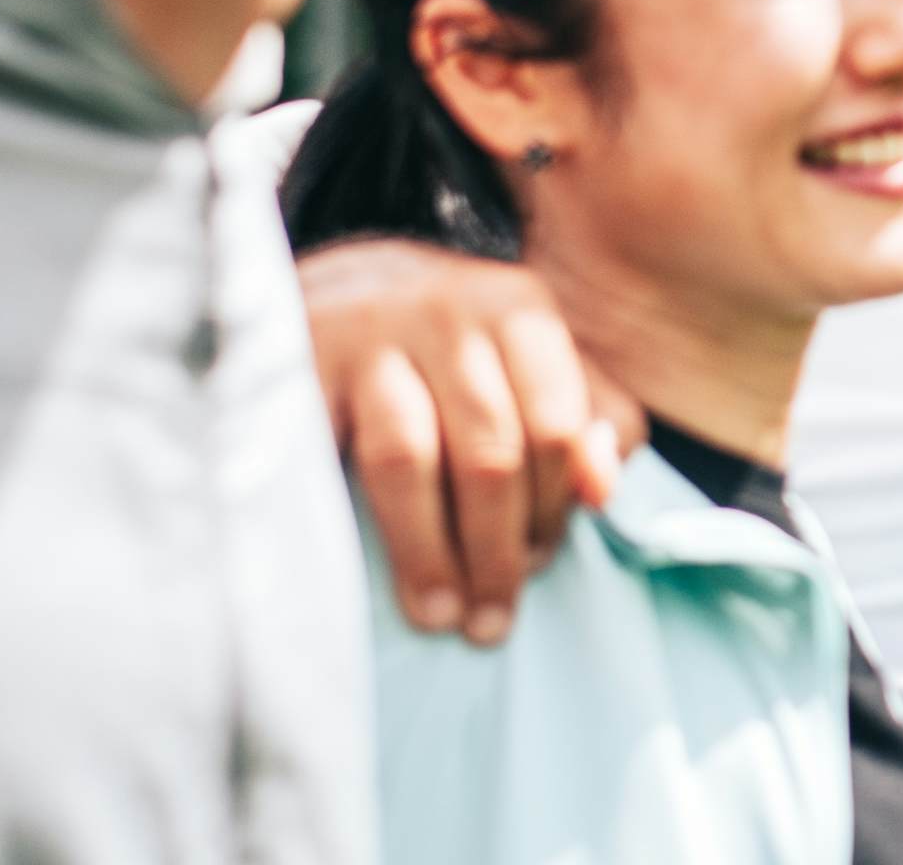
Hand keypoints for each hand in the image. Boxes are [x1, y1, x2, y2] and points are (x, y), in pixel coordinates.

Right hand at [299, 237, 639, 643]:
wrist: (338, 282)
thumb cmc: (454, 346)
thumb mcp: (535, 362)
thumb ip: (592, 419)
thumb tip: (604, 490)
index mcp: (519, 311)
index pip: (555, 428)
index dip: (551, 511)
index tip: (537, 569)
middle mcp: (448, 312)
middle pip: (488, 450)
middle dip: (495, 548)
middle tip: (490, 619)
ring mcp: (367, 336)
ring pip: (408, 458)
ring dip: (427, 550)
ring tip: (438, 615)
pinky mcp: (298, 368)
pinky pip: (324, 459)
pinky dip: (342, 519)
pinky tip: (355, 574)